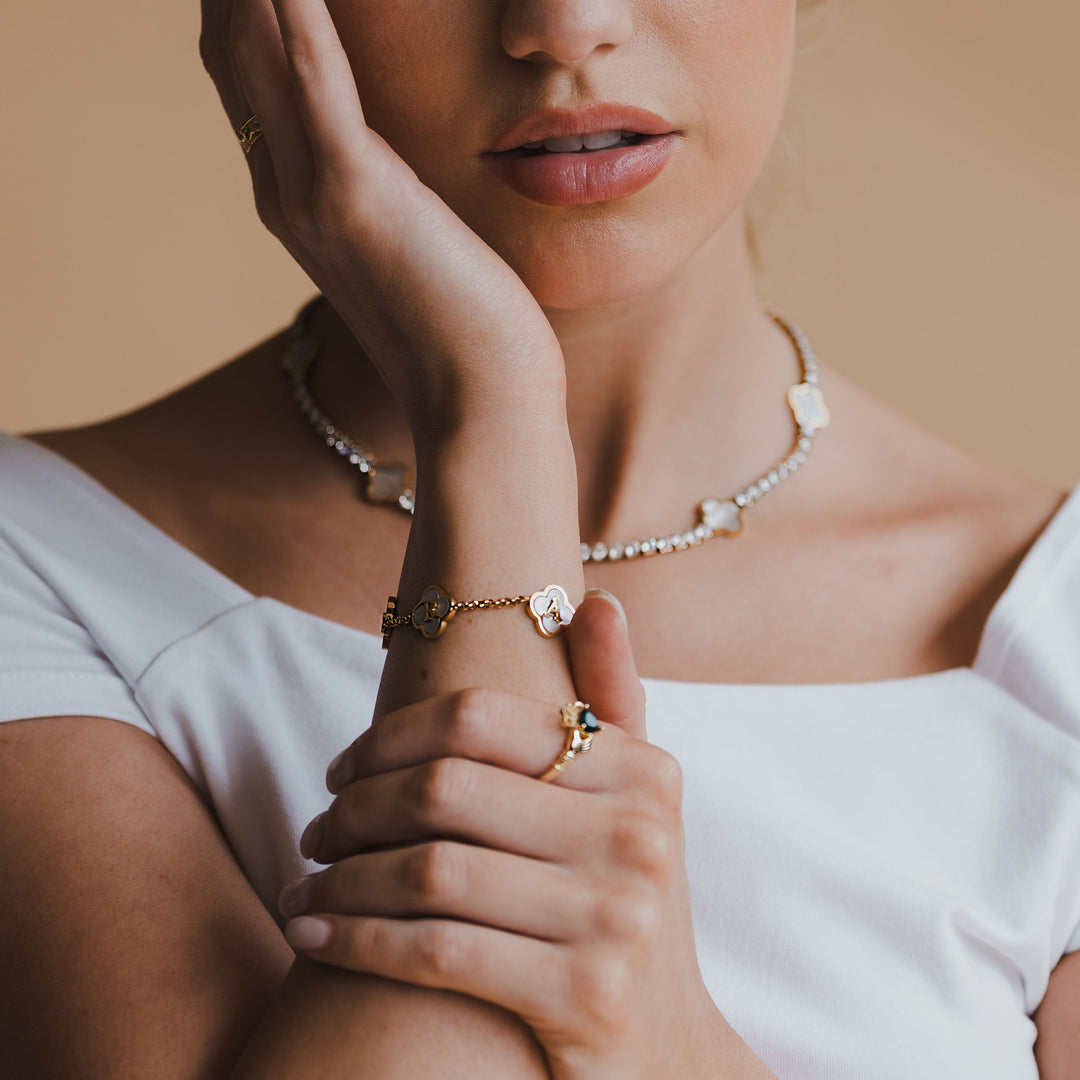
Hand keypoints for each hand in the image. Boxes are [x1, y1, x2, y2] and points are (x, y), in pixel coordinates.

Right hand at [200, 0, 565, 443]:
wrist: (479, 403)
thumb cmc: (463, 333)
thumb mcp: (411, 249)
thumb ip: (383, 198)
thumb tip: (396, 165)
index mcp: (295, 204)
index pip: (246, 77)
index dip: (245, 4)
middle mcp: (283, 192)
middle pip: (232, 48)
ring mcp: (308, 193)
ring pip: (254, 46)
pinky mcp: (353, 192)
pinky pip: (310, 71)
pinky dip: (295, 7)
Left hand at [278, 596, 732, 1079]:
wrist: (668, 1052)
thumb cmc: (622, 907)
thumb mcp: (635, 804)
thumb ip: (614, 701)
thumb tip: (595, 600)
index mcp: (642, 771)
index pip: (481, 716)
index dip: (390, 735)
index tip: (342, 767)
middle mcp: (638, 834)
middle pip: (444, 789)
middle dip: (353, 809)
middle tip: (315, 831)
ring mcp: (616, 918)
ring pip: (429, 871)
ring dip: (340, 877)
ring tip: (303, 885)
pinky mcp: (584, 998)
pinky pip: (434, 951)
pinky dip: (354, 939)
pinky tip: (311, 933)